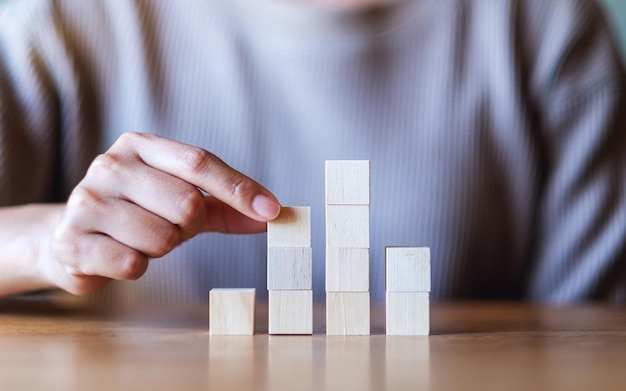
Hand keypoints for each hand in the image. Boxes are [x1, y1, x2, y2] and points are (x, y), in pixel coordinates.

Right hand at [44, 132, 279, 294]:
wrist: (72, 236)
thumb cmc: (138, 213)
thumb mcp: (182, 201)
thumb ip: (227, 206)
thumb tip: (274, 214)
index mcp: (140, 146)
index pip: (199, 161)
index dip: (239, 188)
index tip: (272, 210)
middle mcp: (110, 165)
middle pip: (187, 203)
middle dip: (188, 226)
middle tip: (168, 225)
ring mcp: (86, 201)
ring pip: (163, 237)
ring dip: (163, 248)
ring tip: (140, 239)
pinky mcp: (71, 241)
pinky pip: (133, 263)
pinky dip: (138, 266)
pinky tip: (120, 254)